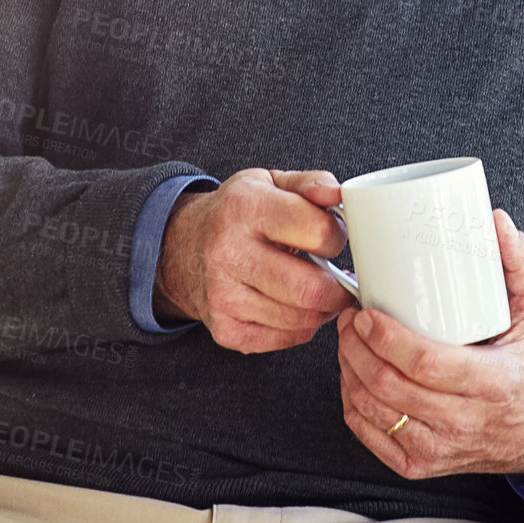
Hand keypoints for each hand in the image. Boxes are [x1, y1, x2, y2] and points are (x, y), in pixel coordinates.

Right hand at [154, 168, 354, 351]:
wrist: (182, 248)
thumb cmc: (236, 214)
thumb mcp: (269, 182)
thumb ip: (311, 183)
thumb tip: (339, 195)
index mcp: (246, 207)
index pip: (316, 231)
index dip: (337, 237)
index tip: (334, 238)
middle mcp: (229, 253)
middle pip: (310, 288)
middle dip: (340, 288)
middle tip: (342, 278)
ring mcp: (224, 296)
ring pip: (301, 319)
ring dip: (323, 308)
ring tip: (319, 289)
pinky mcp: (225, 330)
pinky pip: (285, 339)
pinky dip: (302, 327)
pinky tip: (296, 306)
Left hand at [337, 208, 523, 478]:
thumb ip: (522, 263)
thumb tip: (495, 221)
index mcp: (494, 385)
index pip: (428, 365)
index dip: (388, 339)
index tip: (366, 312)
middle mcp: (465, 424)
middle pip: (391, 388)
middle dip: (357, 349)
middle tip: (350, 317)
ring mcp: (441, 450)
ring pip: (375, 413)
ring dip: (349, 372)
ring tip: (348, 340)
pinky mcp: (422, 466)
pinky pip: (372, 436)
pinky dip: (352, 404)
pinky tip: (352, 376)